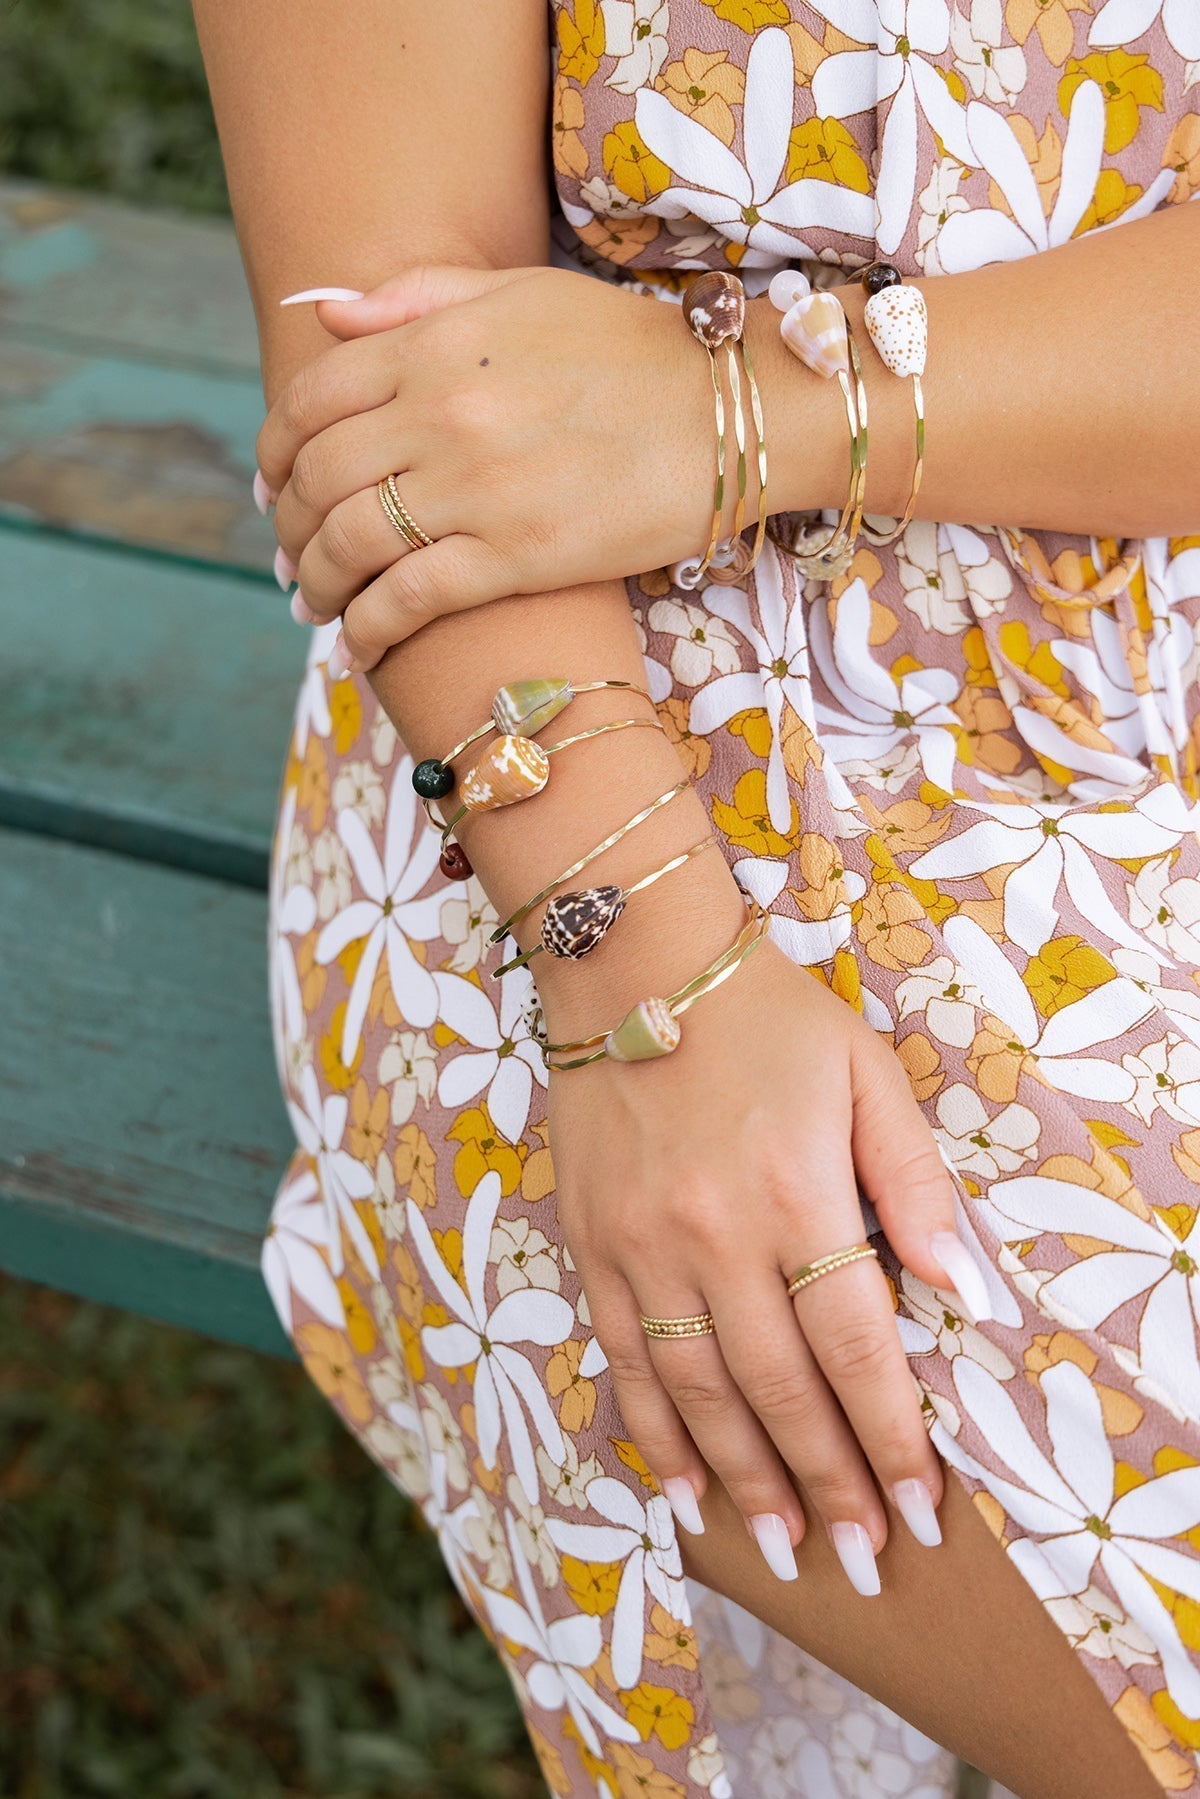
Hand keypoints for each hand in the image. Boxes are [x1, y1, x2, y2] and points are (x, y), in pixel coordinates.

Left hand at [255, 266, 757, 672]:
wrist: (731, 412)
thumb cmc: (633, 350)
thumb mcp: (523, 293)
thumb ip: (418, 300)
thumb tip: (326, 315)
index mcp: (434, 346)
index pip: (309, 400)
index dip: (276, 452)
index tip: (276, 485)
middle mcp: (440, 413)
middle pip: (316, 478)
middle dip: (289, 526)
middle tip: (294, 555)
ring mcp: (475, 487)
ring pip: (349, 543)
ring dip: (317, 584)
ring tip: (317, 605)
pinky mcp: (516, 556)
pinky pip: (408, 599)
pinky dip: (369, 628)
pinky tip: (361, 644)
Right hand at [546, 929, 988, 1592]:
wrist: (631, 963)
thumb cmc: (766, 1017)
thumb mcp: (864, 1075)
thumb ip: (914, 1183)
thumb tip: (962, 1292)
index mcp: (794, 1192)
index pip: (854, 1346)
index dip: (890, 1438)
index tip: (923, 1507)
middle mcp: (713, 1234)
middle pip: (780, 1390)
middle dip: (829, 1484)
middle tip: (862, 1559)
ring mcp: (642, 1246)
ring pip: (699, 1393)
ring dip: (748, 1481)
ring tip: (791, 1549)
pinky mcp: (592, 1245)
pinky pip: (626, 1360)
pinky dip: (658, 1436)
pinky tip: (687, 1492)